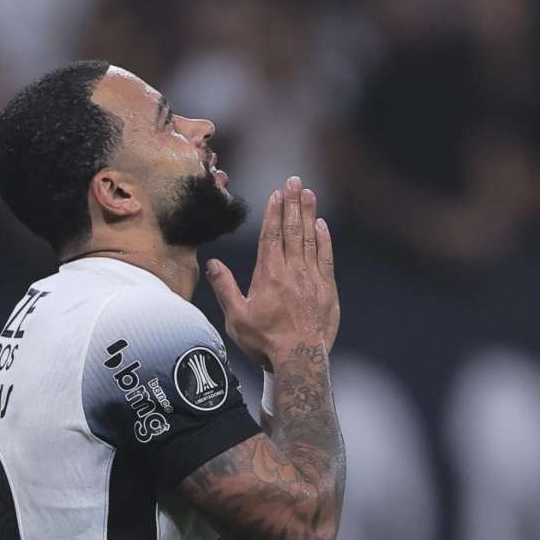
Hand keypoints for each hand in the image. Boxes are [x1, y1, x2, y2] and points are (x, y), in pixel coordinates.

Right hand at [207, 176, 339, 369]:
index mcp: (268, 274)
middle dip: (292, 203)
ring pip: (310, 238)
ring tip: (308, 193)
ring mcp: (312, 278)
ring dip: (309, 214)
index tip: (276, 193)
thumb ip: (224, 288)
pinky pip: (326, 257)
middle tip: (294, 180)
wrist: (300, 359)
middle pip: (292, 229)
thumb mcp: (236, 317)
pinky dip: (324, 239)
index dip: (273, 212)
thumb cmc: (265, 342)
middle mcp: (292, 271)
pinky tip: (321, 225)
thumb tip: (211, 263)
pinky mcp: (327, 289)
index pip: (271, 235)